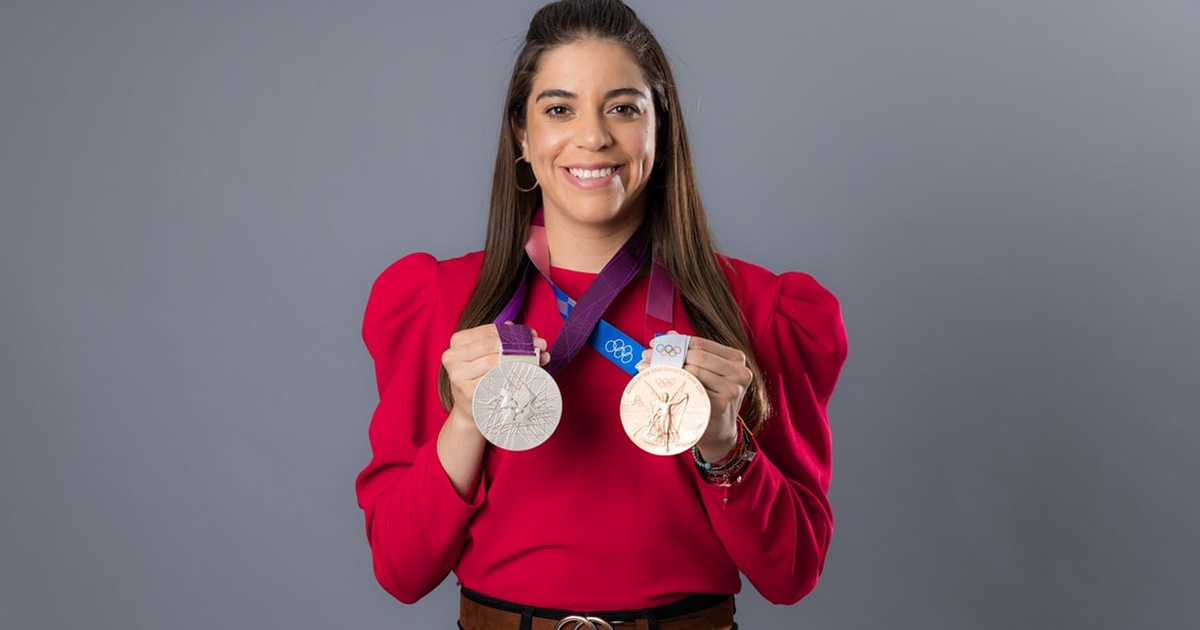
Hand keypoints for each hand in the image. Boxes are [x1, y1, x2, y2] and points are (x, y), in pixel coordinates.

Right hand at [441, 322, 550, 426]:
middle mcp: (452, 356)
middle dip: (518, 344)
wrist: (470, 408)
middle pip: (491, 345)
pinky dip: (512, 376)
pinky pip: (494, 379)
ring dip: (519, 359)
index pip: (488, 331)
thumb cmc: (481, 377)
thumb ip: (503, 340)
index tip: (532, 335)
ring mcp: (457, 375)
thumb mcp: (487, 355)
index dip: (513, 332)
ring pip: (493, 361)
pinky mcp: (466, 391)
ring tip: (537, 361)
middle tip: (539, 346)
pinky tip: (523, 375)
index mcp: (458, 341)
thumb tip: (525, 331)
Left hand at [638, 332, 750, 460]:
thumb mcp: (707, 371)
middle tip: (647, 357)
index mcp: (736, 358)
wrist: (719, 429)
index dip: (677, 342)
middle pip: (697, 356)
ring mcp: (733, 389)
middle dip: (669, 356)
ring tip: (649, 370)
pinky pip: (693, 389)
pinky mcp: (722, 405)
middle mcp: (739, 372)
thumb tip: (670, 335)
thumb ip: (692, 351)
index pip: (702, 344)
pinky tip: (662, 385)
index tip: (656, 344)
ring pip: (694, 371)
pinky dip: (675, 386)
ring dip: (668, 370)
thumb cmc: (710, 396)